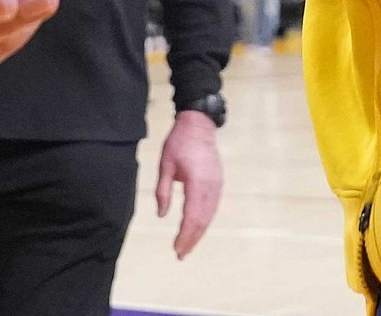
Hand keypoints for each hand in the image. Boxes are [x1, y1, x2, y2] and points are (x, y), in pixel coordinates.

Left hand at [155, 109, 223, 258]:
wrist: (199, 125)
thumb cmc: (179, 143)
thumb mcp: (165, 165)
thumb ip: (163, 191)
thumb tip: (161, 215)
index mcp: (196, 181)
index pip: (192, 215)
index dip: (184, 235)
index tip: (176, 248)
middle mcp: (210, 185)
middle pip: (203, 219)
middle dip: (192, 239)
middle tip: (180, 254)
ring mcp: (217, 184)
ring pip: (210, 215)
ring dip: (200, 232)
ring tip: (188, 246)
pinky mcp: (218, 182)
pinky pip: (213, 207)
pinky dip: (205, 221)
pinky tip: (197, 229)